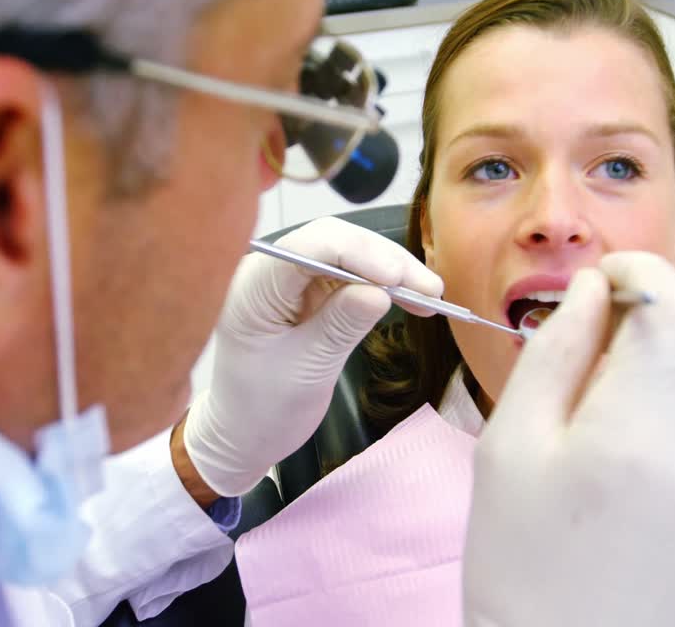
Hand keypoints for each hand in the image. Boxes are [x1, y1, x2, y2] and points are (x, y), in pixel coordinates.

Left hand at [183, 217, 442, 496]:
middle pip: (333, 242)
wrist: (244, 433)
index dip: (358, 254)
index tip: (398, 277)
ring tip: (430, 296)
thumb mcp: (307, 372)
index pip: (308, 248)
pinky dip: (380, 285)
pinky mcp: (306, 291)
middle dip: (383, 260)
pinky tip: (409, 297)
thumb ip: (341, 326)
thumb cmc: (263, 409)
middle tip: (429, 289)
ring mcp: (288, 279)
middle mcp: (268, 272)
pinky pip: (349, 275)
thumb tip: (380, 292)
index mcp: (253, 288)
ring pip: (347, 254)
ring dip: (390, 271)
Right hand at [462, 253, 674, 626]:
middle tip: (593, 345)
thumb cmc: (517, 565)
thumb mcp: (509, 447)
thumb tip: (590, 290)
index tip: (600, 281)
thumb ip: (555, 352)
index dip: (637, 272)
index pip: (673, 304)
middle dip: (655, 314)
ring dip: (671, 364)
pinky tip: (631, 457)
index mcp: (638, 434)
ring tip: (606, 407)